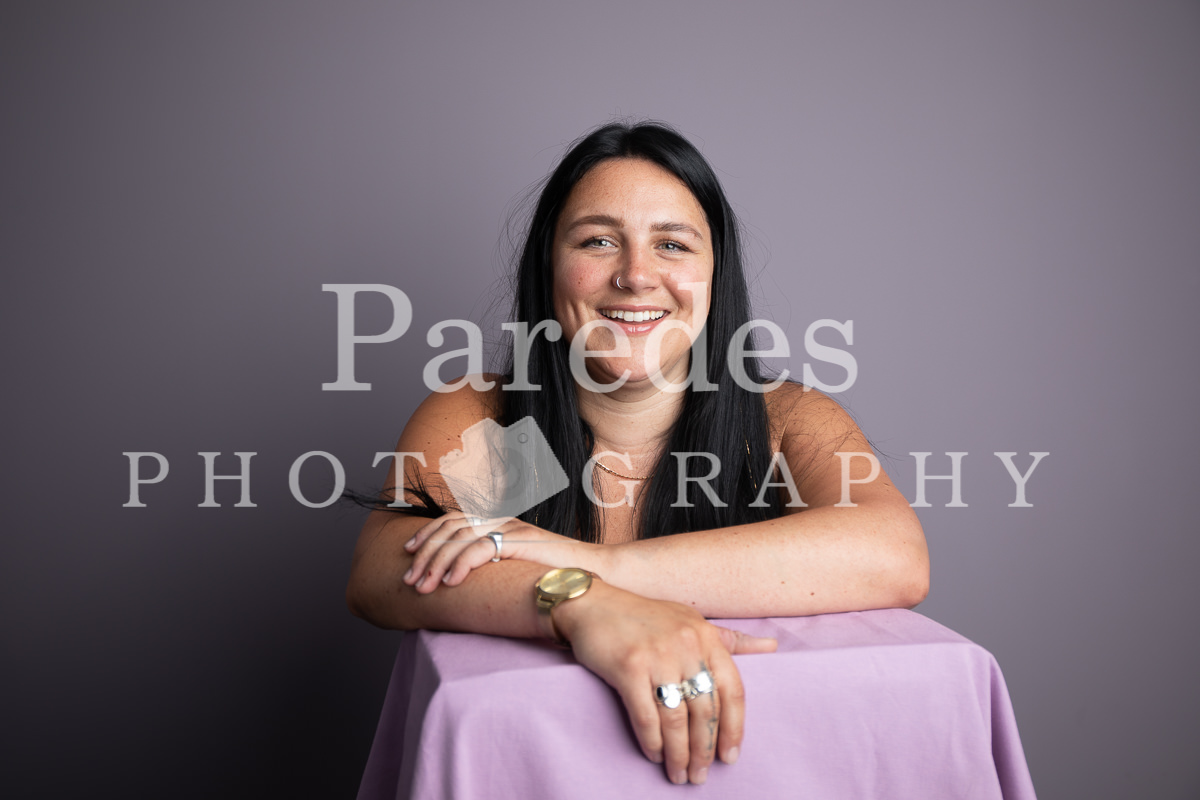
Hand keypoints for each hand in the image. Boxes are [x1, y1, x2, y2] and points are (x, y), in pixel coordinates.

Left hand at [402, 512, 596, 592]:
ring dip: (436, 563)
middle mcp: (502, 520)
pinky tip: (450, 583)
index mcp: (498, 522)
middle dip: (425, 553)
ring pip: (460, 538)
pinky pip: (482, 548)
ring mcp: (511, 528)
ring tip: (422, 587)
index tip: (408, 552)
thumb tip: (465, 582)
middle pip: (450, 527)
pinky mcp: (521, 542)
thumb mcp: (517, 566)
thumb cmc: (556, 575)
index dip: (427, 533)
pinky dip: (461, 565)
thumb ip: (494, 565)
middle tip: (409, 579)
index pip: (453, 519)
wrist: (593, 572)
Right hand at [555, 580, 776, 784]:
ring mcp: (657, 656)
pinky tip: (655, 754)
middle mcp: (687, 645)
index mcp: (707, 636)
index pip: (733, 690)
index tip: (730, 757)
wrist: (594, 605)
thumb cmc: (645, 617)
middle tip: (700, 775)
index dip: (734, 729)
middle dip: (704, 750)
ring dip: (679, 753)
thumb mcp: (691, 620)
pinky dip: (652, 741)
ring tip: (678, 773)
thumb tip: (771, 647)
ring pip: (677, 719)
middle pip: (706, 711)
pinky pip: (646, 716)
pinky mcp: (628, 667)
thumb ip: (730, 638)